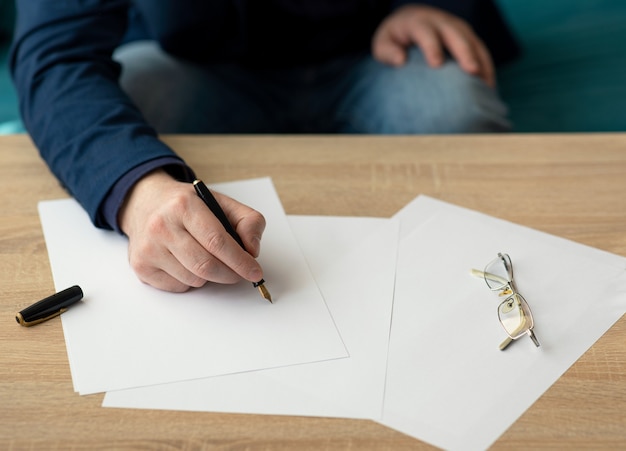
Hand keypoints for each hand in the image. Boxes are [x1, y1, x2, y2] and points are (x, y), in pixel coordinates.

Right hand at [118, 169, 265, 291]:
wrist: (145, 202)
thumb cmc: (186, 205)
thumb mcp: (221, 202)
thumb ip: (248, 221)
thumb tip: (253, 250)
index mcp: (184, 205)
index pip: (217, 241)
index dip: (240, 261)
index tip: (255, 272)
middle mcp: (161, 226)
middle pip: (206, 266)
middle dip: (230, 274)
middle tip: (240, 273)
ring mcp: (148, 248)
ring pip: (193, 280)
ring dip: (210, 276)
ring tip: (208, 259)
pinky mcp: (141, 267)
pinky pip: (178, 287)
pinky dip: (190, 280)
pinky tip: (186, 262)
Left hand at [372, 4, 494, 86]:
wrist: (409, 21)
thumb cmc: (394, 39)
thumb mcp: (382, 44)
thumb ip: (387, 51)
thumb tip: (400, 60)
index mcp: (418, 22)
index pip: (426, 32)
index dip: (432, 47)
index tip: (436, 65)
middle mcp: (441, 22)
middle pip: (456, 35)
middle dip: (465, 52)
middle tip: (472, 71)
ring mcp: (457, 27)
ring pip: (473, 42)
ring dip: (481, 61)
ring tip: (486, 85)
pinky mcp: (467, 36)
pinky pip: (480, 50)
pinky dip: (486, 66)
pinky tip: (488, 86)